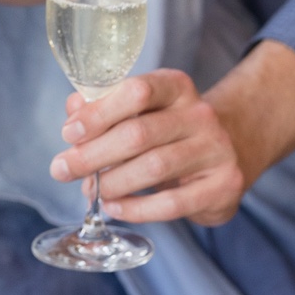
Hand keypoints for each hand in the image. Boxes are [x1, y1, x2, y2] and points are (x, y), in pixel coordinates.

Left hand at [46, 42, 294, 225]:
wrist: (231, 150)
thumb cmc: (169, 129)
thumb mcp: (141, 110)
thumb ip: (104, 107)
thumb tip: (72, 114)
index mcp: (176, 87)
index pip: (137, 91)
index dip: (98, 112)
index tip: (69, 133)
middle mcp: (200, 114)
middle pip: (138, 133)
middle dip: (93, 154)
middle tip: (63, 169)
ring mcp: (216, 149)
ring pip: (153, 167)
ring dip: (112, 182)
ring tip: (89, 190)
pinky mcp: (224, 185)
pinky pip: (173, 202)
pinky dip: (137, 208)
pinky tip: (115, 207)